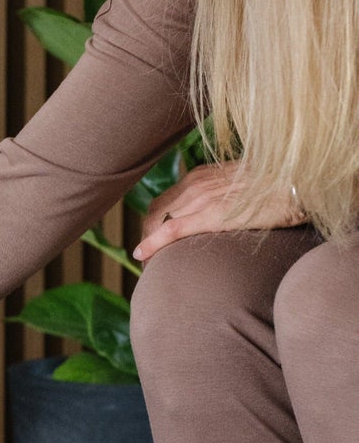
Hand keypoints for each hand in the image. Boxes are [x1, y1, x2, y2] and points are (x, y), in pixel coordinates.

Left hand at [133, 162, 305, 262]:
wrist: (299, 183)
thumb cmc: (278, 187)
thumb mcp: (241, 187)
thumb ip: (223, 197)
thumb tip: (220, 215)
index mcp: (201, 176)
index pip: (164, 202)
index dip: (152, 225)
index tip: (151, 243)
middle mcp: (195, 183)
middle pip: (155, 212)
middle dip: (146, 236)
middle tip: (147, 259)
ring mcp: (201, 197)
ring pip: (158, 222)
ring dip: (149, 244)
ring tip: (150, 266)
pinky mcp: (211, 213)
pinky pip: (171, 230)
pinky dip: (152, 243)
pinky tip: (142, 256)